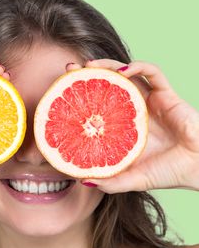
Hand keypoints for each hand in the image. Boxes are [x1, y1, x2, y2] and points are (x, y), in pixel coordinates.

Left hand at [66, 60, 198, 193]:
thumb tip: (81, 181)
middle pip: (107, 85)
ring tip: (90, 65)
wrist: (198, 168)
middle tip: (70, 70)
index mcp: (122, 127)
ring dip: (108, 65)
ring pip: (126, 73)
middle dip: (88, 74)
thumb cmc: (167, 173)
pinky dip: (139, 67)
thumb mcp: (131, 180)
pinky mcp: (167, 95)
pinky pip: (153, 73)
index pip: (97, 105)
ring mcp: (149, 101)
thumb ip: (109, 182)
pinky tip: (124, 70)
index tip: (61, 92)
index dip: (80, 97)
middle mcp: (132, 110)